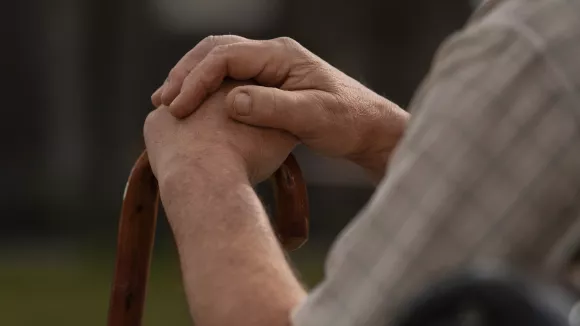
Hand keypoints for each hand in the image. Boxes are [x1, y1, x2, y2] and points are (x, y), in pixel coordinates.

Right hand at [152, 36, 408, 180]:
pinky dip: (207, 89)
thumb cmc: (347, 121)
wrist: (367, 128)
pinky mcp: (269, 83)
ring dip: (192, 80)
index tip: (179, 107)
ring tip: (169, 103)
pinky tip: (195, 108)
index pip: (226, 56)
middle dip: (186, 74)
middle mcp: (272, 55)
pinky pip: (228, 78)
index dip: (197, 79)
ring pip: (219, 62)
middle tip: (163, 102)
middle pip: (216, 51)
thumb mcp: (313, 117)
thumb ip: (273, 108)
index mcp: (281, 56)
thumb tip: (231, 101)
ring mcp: (270, 68)